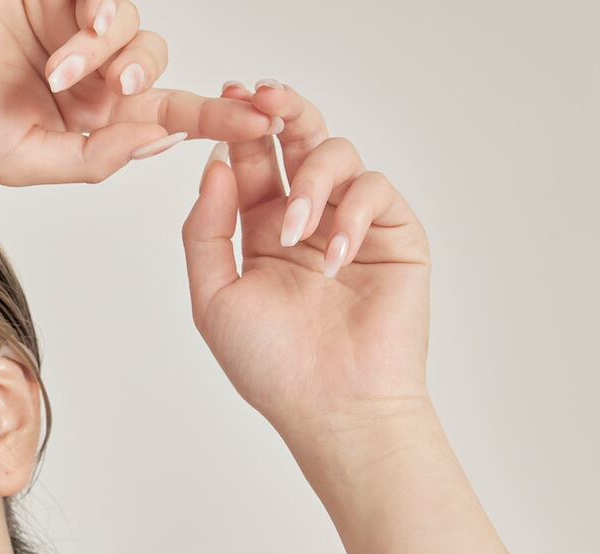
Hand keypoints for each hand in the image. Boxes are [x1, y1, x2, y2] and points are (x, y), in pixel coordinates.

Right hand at [0, 0, 278, 183]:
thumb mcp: (19, 159)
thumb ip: (88, 159)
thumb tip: (155, 144)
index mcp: (80, 122)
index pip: (164, 120)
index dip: (218, 119)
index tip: (266, 125)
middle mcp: (83, 74)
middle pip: (156, 73)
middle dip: (148, 86)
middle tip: (115, 94)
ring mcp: (70, 24)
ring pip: (135, 32)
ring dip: (111, 52)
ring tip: (61, 69)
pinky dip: (102, 16)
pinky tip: (76, 32)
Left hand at [180, 80, 433, 475]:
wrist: (334, 408)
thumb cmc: (273, 367)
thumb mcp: (214, 298)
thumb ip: (206, 231)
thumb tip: (216, 164)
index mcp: (259, 232)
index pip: (252, 163)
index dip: (240, 128)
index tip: (226, 100)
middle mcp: (307, 220)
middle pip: (298, 142)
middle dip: (282, 113)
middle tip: (266, 99)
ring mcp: (352, 224)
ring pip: (337, 155)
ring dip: (310, 182)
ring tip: (295, 232)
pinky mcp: (393, 235)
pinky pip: (374, 190)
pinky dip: (350, 213)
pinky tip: (333, 257)